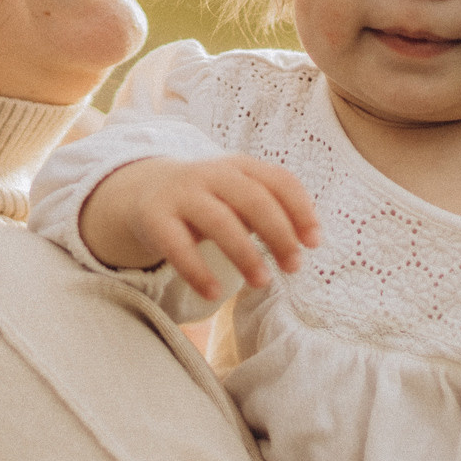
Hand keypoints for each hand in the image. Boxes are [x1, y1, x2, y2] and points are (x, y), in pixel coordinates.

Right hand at [78, 155, 318, 301]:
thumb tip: (306, 242)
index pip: (279, 180)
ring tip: (262, 282)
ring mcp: (182, 193)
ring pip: (219, 220)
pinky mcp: (155, 217)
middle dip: (279, 233)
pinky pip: (177, 245)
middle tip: (294, 266)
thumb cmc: (209, 202)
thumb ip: (270, 211)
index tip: (314, 242)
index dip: (301, 210)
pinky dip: (197, 271)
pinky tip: (214, 293)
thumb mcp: (238, 197)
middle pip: (253, 199)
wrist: (146, 192)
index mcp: (240, 166)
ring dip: (245, 253)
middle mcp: (212, 174)